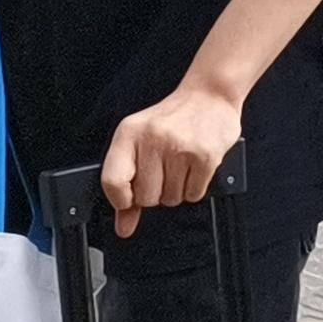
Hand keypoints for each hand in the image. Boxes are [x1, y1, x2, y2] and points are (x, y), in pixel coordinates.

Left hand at [101, 83, 242, 238]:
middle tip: (164, 171)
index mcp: (129, 133)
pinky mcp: (205, 156)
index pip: (113, 181)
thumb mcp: (140, 142)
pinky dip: (194, 188)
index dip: (122, 199)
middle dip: (156, 193)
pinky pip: (193, 195)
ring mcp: (180, 147)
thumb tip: (123, 226)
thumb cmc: (173, 119)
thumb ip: (128, 185)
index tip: (130, 198)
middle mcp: (152, 139)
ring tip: (181, 165)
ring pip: (171, 199)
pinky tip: (194, 167)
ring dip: (177, 190)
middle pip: (146, 197)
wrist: (210, 95)